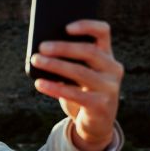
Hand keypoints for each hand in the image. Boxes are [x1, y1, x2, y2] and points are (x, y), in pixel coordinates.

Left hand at [30, 20, 122, 150]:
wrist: (96, 124)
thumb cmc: (82, 92)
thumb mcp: (78, 75)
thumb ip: (69, 61)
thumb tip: (43, 51)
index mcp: (108, 55)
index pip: (103, 32)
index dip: (86, 26)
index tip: (66, 27)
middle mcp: (113, 69)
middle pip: (89, 51)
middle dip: (63, 48)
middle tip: (42, 47)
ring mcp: (110, 87)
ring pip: (81, 72)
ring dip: (55, 65)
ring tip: (36, 60)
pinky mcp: (101, 105)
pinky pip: (75, 94)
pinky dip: (54, 88)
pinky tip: (39, 84)